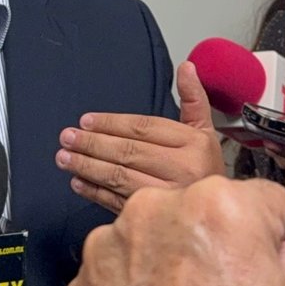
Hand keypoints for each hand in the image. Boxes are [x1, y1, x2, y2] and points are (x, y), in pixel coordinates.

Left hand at [57, 61, 224, 212]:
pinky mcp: (155, 219)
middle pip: (128, 151)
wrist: (219, 214)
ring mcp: (167, 197)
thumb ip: (193, 99)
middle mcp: (183, 170)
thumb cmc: (206, 169)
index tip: (87, 121)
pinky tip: (78, 183)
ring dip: (88, 167)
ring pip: (120, 177)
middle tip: (68, 138)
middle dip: (93, 144)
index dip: (112, 123)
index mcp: (194, 145)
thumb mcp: (205, 131)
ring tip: (65, 158)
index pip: (144, 128)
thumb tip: (187, 66)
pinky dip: (95, 193)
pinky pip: (119, 203)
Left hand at [62, 176, 284, 285]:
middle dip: (222, 247)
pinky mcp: (83, 279)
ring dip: (176, 265)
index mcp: (221, 211)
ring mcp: (114, 243)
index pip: (268, 200)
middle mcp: (159, 211)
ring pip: (161, 237)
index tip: (278, 261)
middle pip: (208, 213)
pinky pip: (124, 268)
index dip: (277, 236)